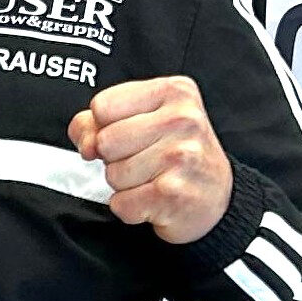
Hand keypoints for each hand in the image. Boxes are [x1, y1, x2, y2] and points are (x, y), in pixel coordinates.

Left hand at [68, 76, 232, 244]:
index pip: (102, 106)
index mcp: (174, 91)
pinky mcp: (173, 193)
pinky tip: (154, 199)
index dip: (103, 127)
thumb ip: (100, 120)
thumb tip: (86, 141)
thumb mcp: (143, 120)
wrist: (215, 196)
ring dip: (125, 185)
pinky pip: (121, 203)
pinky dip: (131, 209)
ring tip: (153, 179)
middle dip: (114, 158)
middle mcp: (182, 119)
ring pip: (112, 174)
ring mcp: (180, 156)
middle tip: (145, 161)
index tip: (128, 136)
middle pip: (105, 141)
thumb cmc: (176, 154)